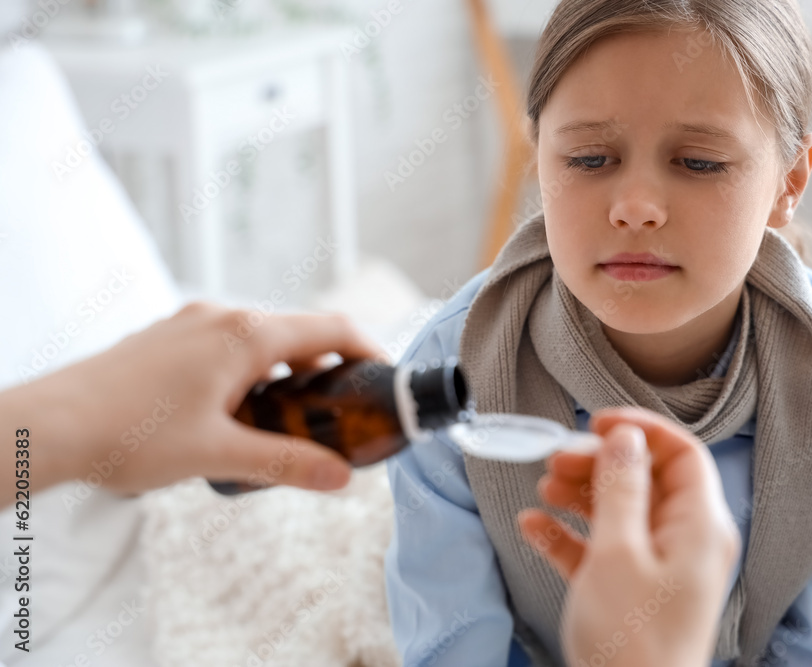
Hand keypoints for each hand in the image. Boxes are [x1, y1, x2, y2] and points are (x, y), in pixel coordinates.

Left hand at [2, 302, 383, 498]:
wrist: (51, 424)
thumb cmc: (130, 433)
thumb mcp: (220, 454)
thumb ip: (287, 463)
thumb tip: (340, 478)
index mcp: (246, 335)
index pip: (331, 328)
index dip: (369, 350)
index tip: (385, 377)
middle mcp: (223, 316)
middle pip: (296, 334)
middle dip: (323, 371)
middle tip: (333, 414)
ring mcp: (191, 321)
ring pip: (259, 341)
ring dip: (281, 373)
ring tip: (277, 422)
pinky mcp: (169, 335)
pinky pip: (226, 344)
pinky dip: (246, 371)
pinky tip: (228, 413)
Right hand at [518, 407, 740, 666]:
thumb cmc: (632, 639)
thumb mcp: (618, 552)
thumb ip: (621, 488)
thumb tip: (624, 436)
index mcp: (698, 527)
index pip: (682, 453)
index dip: (641, 430)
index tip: (597, 422)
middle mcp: (684, 542)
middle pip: (644, 479)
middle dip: (598, 463)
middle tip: (557, 459)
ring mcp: (658, 568)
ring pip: (619, 511)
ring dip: (579, 494)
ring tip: (543, 488)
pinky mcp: (630, 591)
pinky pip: (601, 548)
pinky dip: (569, 535)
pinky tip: (533, 527)